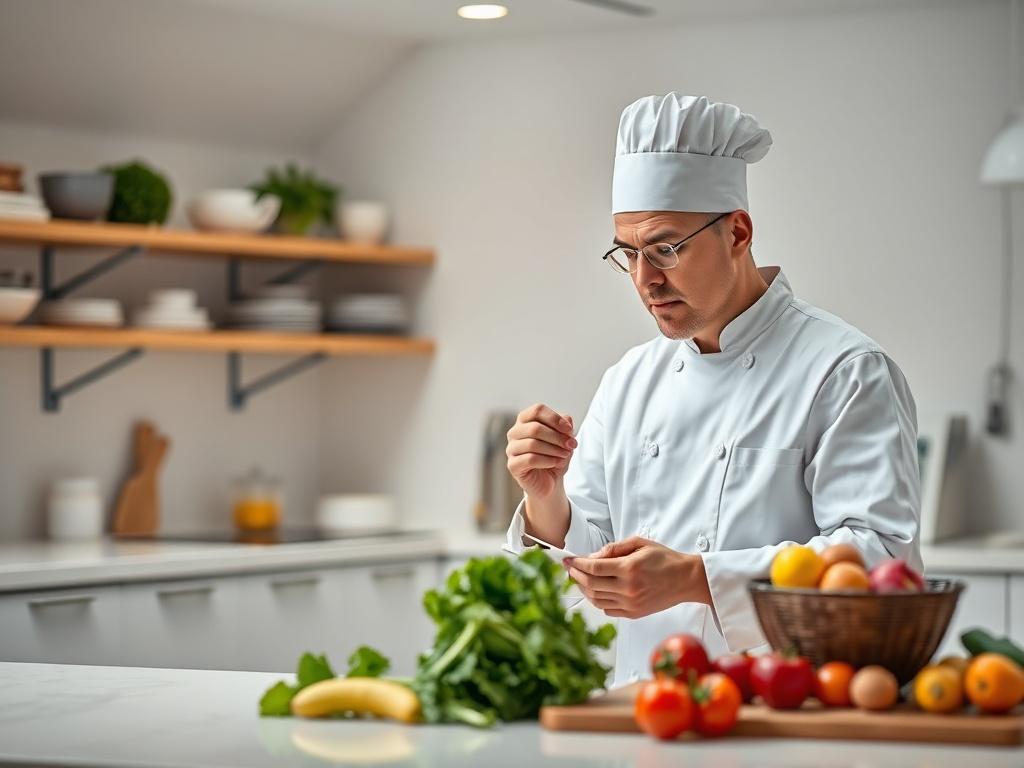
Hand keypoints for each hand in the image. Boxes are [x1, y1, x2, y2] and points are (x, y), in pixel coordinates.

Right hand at [506, 403, 576, 499]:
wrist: (550, 482)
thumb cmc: (554, 457)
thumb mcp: (564, 440)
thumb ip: (565, 427)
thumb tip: (567, 420)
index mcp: (525, 421)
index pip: (537, 410)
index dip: (555, 418)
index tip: (569, 430)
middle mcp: (514, 433)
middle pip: (535, 428)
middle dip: (557, 437)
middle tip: (571, 445)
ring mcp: (511, 449)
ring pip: (532, 444)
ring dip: (554, 449)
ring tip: (565, 454)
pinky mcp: (513, 465)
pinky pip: (530, 459)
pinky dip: (547, 460)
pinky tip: (556, 462)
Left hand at [565, 536, 711, 618]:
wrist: (686, 579)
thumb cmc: (664, 559)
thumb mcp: (640, 543)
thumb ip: (614, 548)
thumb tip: (593, 556)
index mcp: (629, 568)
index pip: (593, 568)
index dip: (577, 563)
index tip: (568, 560)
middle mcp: (628, 588)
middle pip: (591, 584)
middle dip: (576, 576)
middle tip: (570, 569)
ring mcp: (630, 603)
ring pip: (596, 599)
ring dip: (584, 589)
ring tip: (580, 580)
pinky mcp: (634, 613)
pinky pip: (608, 610)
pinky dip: (597, 601)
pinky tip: (595, 591)